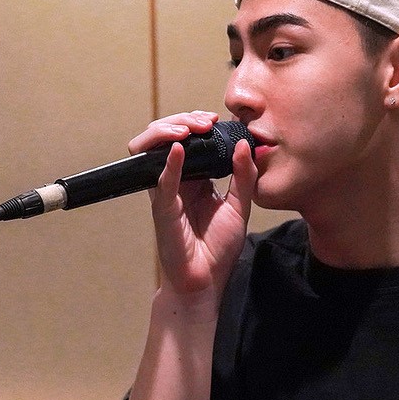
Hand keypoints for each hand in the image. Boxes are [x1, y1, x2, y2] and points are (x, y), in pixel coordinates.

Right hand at [128, 111, 256, 297]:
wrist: (206, 280)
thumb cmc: (218, 247)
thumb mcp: (240, 206)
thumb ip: (244, 177)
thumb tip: (247, 145)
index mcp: (194, 176)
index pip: (188, 138)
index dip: (196, 122)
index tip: (216, 119)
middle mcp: (175, 180)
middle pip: (166, 136)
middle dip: (182, 120)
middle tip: (204, 120)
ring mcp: (165, 192)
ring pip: (151, 149)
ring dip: (166, 131)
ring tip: (188, 128)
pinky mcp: (162, 208)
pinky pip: (161, 181)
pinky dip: (168, 162)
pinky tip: (179, 148)